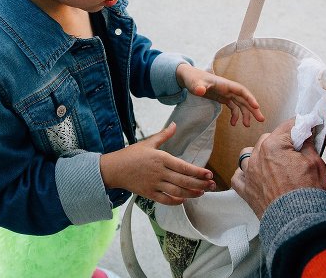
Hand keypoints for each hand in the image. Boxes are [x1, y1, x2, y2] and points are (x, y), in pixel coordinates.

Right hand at [100, 122, 215, 205]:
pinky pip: (165, 200)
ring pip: (177, 192)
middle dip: (199, 184)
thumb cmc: (131, 154)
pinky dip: (175, 201)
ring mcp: (154, 184)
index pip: (183, 166)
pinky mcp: (148, 193)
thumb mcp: (148, 142)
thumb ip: (164, 135)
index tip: (209, 174)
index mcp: (161, 158)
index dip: (197, 172)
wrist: (114, 169)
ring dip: (191, 193)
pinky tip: (183, 200)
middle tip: (211, 186)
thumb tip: (174, 124)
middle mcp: (159, 172)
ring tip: (201, 193)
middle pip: (183, 181)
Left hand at [176, 63, 263, 126]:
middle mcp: (228, 89)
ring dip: (246, 114)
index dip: (250, 98)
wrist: (188, 78)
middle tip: (261, 120)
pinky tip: (233, 124)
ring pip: (240, 104)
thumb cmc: (192, 78)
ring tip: (247, 126)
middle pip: (244, 98)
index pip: (241, 90)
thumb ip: (197, 87)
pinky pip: (233, 106)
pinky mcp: (222, 98)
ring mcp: (226, 93)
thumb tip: (199, 91)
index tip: (257, 107)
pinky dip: (235, 115)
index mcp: (224, 84)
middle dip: (253, 109)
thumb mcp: (194, 83)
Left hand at [231, 119, 325, 217]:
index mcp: (273, 146)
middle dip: (281, 141)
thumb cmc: (310, 195)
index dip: (299, 126)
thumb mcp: (316, 163)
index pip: (287, 127)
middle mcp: (257, 157)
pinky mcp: (246, 191)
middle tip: (296, 149)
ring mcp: (249, 174)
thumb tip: (305, 132)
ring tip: (274, 162)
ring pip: (248, 155)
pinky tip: (255, 175)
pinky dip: (245, 174)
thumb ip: (307, 144)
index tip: (306, 127)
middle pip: (267, 139)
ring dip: (260, 155)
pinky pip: (238, 177)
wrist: (301, 224)